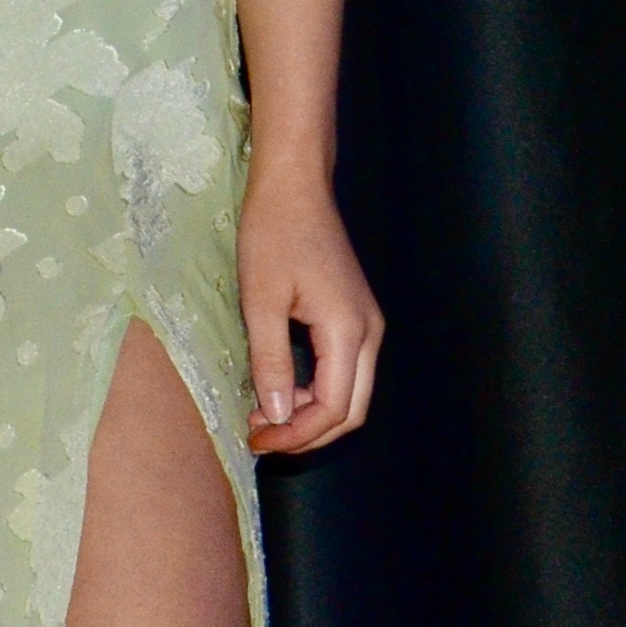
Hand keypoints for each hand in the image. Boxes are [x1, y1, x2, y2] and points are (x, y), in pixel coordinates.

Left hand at [235, 160, 379, 453]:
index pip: (334, 409)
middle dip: (307, 433)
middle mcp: (369, 334)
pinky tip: (282, 387)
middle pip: (350, 410)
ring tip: (264, 415)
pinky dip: (316, 389)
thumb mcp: (261, 300)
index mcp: (349, 332)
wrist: (294, 187)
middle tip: (260, 438)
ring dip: (311, 413)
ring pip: (350, 392)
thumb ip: (271, 360)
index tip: (256, 439)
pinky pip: (345, 370)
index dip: (297, 434)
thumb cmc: (272, 235)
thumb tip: (276, 416)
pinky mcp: (355, 316)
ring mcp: (366, 325)